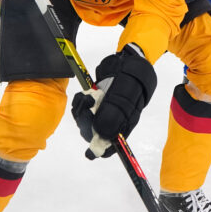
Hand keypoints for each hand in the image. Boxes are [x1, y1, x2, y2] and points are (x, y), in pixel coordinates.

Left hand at [71, 44, 156, 159]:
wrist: (128, 60)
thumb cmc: (131, 79)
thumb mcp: (124, 96)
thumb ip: (114, 115)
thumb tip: (102, 135)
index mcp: (123, 124)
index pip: (110, 144)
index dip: (100, 149)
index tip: (91, 151)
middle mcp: (112, 120)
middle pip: (93, 133)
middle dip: (86, 122)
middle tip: (89, 105)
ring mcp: (102, 110)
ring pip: (85, 121)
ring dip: (81, 110)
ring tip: (88, 97)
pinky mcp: (94, 102)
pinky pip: (80, 109)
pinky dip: (80, 102)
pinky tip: (85, 95)